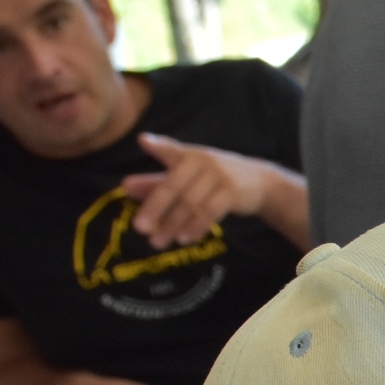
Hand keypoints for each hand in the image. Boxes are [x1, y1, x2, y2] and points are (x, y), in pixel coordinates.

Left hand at [120, 132, 280, 247]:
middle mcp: (202, 161)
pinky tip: (184, 239)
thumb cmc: (216, 178)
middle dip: (155, 208)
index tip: (144, 142)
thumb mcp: (187, 176)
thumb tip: (125, 187)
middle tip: (139, 228)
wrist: (260, 182)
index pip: (170, 151)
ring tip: (158, 242)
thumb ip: (156, 181)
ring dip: (172, 224)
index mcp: (188, 155)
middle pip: (174, 186)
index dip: (158, 147)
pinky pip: (210, 212)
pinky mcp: (232, 192)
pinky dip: (195, 227)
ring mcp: (219, 176)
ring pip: (190, 203)